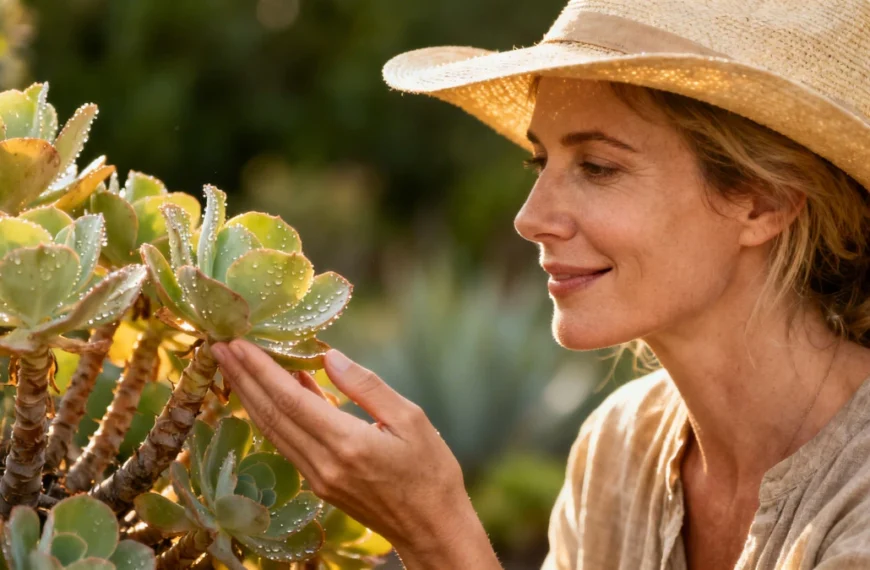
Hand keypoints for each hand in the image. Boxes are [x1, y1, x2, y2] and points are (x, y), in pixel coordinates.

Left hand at [210, 339, 501, 568]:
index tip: (237, 343)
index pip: (290, 400)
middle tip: (219, 347)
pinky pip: (287, 444)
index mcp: (347, 443)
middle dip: (243, 378)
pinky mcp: (320, 485)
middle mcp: (324, 464)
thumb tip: (329, 357)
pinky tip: (270, 395)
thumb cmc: (431, 471)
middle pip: (271, 415)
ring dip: (250, 397)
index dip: (260, 370)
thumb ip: (367, 387)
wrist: (433, 529)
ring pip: (273, 431)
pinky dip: (272, 416)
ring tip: (233, 367)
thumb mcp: (410, 419)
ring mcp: (318, 478)